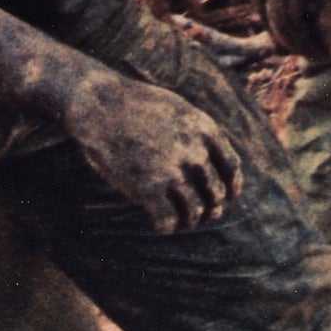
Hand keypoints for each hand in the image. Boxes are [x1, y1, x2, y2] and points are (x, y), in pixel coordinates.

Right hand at [62, 70, 240, 233]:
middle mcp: (195, 153)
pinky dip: (166, 227)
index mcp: (205, 131)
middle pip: (215, 195)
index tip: (225, 198)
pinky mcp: (148, 187)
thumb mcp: (177, 109)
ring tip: (177, 222)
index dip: (230, 188)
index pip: (231, 169)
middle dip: (209, 209)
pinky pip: (168, 221)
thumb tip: (207, 161)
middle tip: (196, 215)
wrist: (98, 103)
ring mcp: (173, 171)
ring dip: (187, 222)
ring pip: (194, 213)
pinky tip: (159, 225)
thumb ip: (197, 133)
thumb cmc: (133, 106)